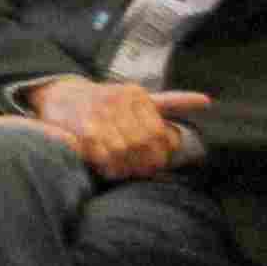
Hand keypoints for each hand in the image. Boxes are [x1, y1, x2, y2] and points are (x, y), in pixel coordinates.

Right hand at [32, 78, 188, 181]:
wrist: (59, 95)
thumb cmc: (104, 101)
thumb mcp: (137, 96)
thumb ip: (170, 102)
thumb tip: (207, 101)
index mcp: (136, 94)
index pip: (159, 132)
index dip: (161, 153)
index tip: (157, 161)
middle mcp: (119, 102)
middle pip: (143, 144)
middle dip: (145, 163)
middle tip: (142, 171)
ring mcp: (100, 116)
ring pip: (125, 154)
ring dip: (126, 168)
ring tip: (123, 169)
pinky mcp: (84, 132)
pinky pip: (105, 159)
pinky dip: (109, 169)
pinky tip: (107, 167)